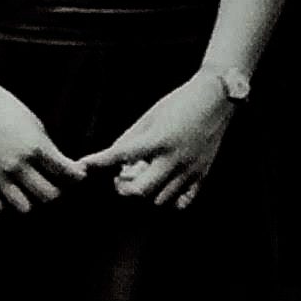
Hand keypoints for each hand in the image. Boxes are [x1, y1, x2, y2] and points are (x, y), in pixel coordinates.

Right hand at [0, 77, 85, 213]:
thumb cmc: (6, 109)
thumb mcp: (35, 125)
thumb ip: (48, 150)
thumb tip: (64, 170)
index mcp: (36, 147)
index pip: (68, 174)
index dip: (76, 177)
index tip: (73, 174)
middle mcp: (18, 164)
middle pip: (50, 196)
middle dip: (55, 191)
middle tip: (51, 184)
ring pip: (25, 207)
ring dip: (30, 201)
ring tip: (27, 192)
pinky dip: (3, 204)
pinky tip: (4, 194)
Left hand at [93, 71, 235, 208]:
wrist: (217, 99)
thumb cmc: (180, 102)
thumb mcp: (150, 116)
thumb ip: (130, 138)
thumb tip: (114, 157)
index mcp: (158, 140)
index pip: (120, 156)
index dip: (98, 162)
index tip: (83, 165)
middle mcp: (173, 160)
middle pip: (139, 191)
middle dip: (123, 188)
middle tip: (120, 177)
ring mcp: (189, 171)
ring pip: (159, 201)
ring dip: (146, 194)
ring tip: (144, 178)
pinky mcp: (202, 175)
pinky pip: (183, 201)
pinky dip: (169, 199)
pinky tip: (164, 186)